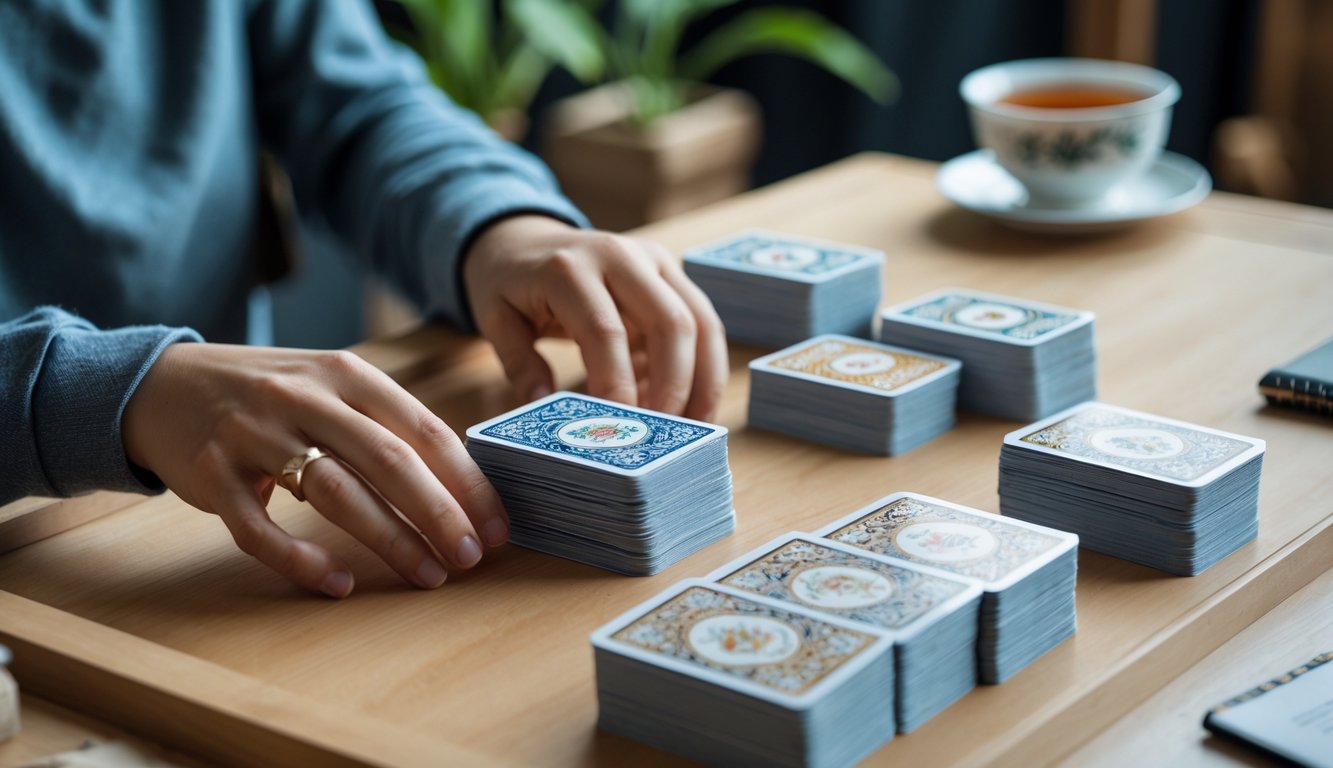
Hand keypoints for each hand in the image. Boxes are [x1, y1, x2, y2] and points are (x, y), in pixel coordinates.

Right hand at [122, 343, 506, 597]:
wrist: (164, 383)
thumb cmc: (273, 394)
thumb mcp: (331, 385)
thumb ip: (386, 423)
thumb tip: (463, 486)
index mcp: (346, 373)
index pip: (424, 429)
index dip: (467, 481)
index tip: (497, 525)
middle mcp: (303, 397)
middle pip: (388, 460)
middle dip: (439, 514)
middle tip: (472, 556)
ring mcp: (254, 435)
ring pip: (334, 493)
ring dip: (390, 540)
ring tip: (427, 574)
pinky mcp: (212, 474)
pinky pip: (261, 528)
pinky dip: (301, 560)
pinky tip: (337, 583)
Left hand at [464, 215, 727, 419]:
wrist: (525, 238)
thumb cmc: (511, 284)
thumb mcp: (496, 319)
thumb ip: (520, 364)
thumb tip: (548, 408)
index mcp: (569, 269)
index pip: (605, 331)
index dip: (616, 384)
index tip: (618, 430)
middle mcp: (619, 256)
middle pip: (669, 322)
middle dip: (674, 386)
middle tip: (662, 436)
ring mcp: (652, 260)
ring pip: (701, 321)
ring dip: (704, 380)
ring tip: (694, 429)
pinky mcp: (671, 273)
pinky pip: (704, 321)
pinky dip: (706, 366)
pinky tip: (693, 407)